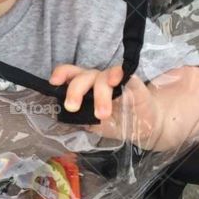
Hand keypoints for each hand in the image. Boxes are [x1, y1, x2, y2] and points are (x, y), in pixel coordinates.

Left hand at [50, 61, 165, 146]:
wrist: (144, 125)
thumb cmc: (116, 121)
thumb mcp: (94, 123)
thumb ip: (80, 118)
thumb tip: (63, 119)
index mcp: (85, 87)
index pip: (69, 74)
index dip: (61, 74)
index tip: (53, 83)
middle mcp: (97, 79)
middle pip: (82, 76)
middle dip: (75, 91)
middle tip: (72, 107)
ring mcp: (113, 79)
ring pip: (101, 78)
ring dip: (100, 96)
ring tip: (103, 114)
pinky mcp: (131, 82)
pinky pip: (123, 73)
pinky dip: (118, 74)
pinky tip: (116, 81)